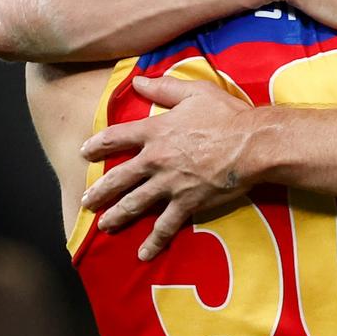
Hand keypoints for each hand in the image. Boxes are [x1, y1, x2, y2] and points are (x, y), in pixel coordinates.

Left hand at [80, 76, 254, 260]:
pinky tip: (143, 254)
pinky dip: (154, 242)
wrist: (252, 144)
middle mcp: (155, 159)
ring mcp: (169, 184)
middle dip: (99, 190)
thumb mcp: (195, 92)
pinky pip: (165, 226)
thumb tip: (138, 81)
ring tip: (105, 225)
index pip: (116, 137)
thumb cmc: (227, 115)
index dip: (97, 144)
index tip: (84, 153)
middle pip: (118, 177)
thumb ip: (164, 87)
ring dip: (117, 216)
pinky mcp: (187, 203)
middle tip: (87, 201)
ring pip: (134, 203)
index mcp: (156, 130)